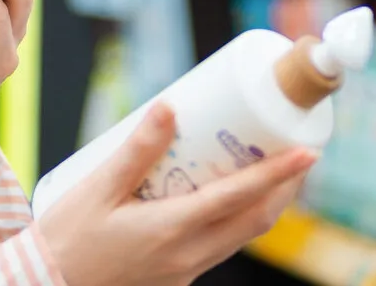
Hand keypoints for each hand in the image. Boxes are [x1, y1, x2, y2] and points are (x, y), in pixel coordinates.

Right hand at [39, 103, 315, 285]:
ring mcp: (184, 271)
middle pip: (255, 221)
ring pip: (240, 237)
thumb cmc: (67, 238)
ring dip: (263, 206)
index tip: (308, 152)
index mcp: (171, 229)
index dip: (278, 174)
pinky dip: (234, 221)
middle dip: (284, 188)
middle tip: (297, 155)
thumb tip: (171, 107)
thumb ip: (136, 149)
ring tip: (269, 171)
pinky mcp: (175, 279)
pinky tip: (222, 199)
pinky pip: (217, 248)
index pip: (239, 198)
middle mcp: (187, 255)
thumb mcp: (98, 189)